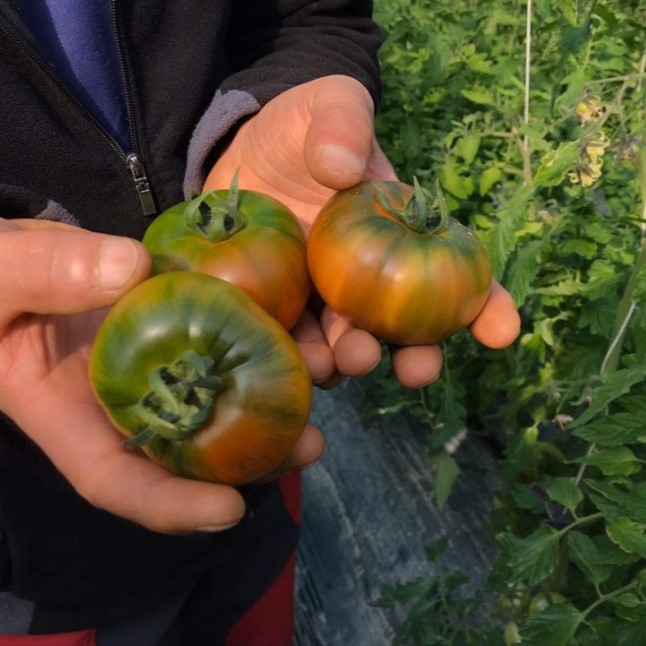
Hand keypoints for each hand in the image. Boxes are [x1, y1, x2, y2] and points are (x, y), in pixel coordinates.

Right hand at [0, 218, 321, 532]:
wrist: (11, 259)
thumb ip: (43, 273)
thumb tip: (129, 271)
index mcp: (65, 412)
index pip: (114, 478)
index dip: (168, 504)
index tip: (229, 511)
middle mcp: (119, 403)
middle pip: (185, 451)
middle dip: (247, 460)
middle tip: (308, 446)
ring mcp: (152, 368)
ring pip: (212, 401)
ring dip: (269, 405)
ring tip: (322, 388)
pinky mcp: (175, 331)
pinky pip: (217, 344)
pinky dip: (255, 348)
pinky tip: (300, 337)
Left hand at [205, 75, 520, 387]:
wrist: (241, 150)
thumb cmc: (298, 129)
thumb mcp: (327, 107)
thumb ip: (342, 123)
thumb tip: (343, 168)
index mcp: (400, 232)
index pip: (455, 270)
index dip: (486, 305)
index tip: (502, 333)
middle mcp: (370, 275)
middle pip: (403, 325)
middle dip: (416, 354)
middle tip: (416, 368)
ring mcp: (323, 295)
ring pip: (345, 342)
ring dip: (349, 362)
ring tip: (337, 366)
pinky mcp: (282, 304)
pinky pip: (290, 337)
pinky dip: (294, 353)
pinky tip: (287, 358)